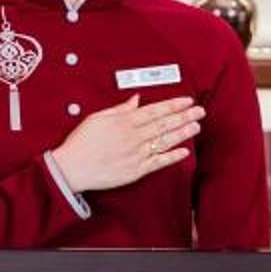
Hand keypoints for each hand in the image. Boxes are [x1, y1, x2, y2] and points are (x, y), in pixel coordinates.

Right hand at [50, 94, 202, 192]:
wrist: (70, 168)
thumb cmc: (81, 142)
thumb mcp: (97, 118)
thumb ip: (120, 109)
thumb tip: (136, 99)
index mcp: (124, 122)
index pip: (155, 111)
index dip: (173, 105)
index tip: (187, 101)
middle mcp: (132, 137)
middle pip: (163, 124)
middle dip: (184, 116)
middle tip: (200, 111)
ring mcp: (135, 155)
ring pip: (164, 142)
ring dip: (182, 133)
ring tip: (196, 127)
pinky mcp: (135, 171)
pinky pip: (157, 163)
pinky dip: (171, 157)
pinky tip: (184, 152)